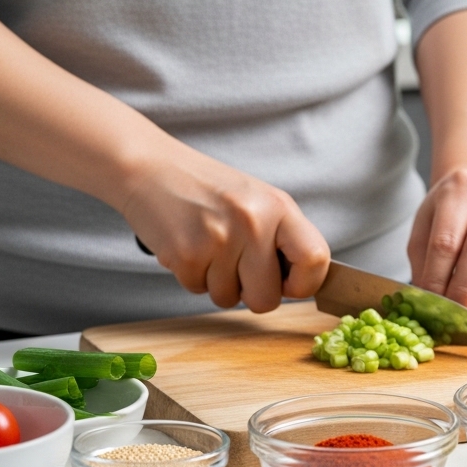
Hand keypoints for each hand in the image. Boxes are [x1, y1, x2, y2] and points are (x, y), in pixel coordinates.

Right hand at [120, 150, 330, 312]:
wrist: (150, 168)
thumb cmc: (207, 189)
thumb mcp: (257, 200)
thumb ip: (282, 237)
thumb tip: (304, 283)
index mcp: (279, 206)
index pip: (316, 259)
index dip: (305, 283)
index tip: (289, 284)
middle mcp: (253, 222)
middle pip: (268, 298)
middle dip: (252, 293)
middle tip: (238, 267)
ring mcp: (219, 239)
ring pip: (229, 299)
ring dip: (217, 282)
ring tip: (208, 247)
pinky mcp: (186, 254)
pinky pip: (198, 291)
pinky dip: (192, 276)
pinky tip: (188, 246)